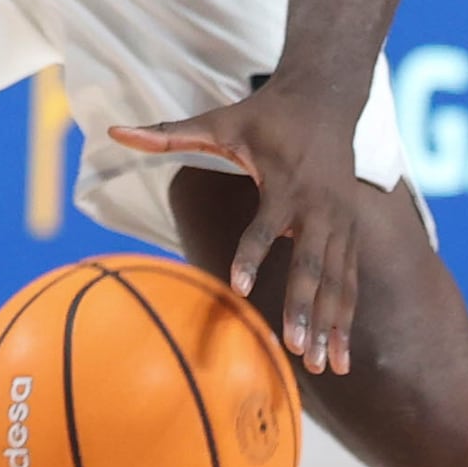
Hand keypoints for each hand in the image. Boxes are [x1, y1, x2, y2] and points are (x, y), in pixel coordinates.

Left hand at [115, 76, 382, 373]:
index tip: (239, 288)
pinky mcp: (351, 232)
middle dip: (305, 308)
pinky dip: (346, 319)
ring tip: (322, 367)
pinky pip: (350, 282)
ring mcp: (340, 221)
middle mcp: (318, 205)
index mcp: (285, 181)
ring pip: (337, 281)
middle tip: (296, 349)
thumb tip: (115, 131)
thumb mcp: (219, 120)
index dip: (252, 254)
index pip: (266, 223)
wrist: (327, 99)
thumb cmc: (264, 113)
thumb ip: (170, 133)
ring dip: (331, 324)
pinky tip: (341, 359)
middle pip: (313, 264)